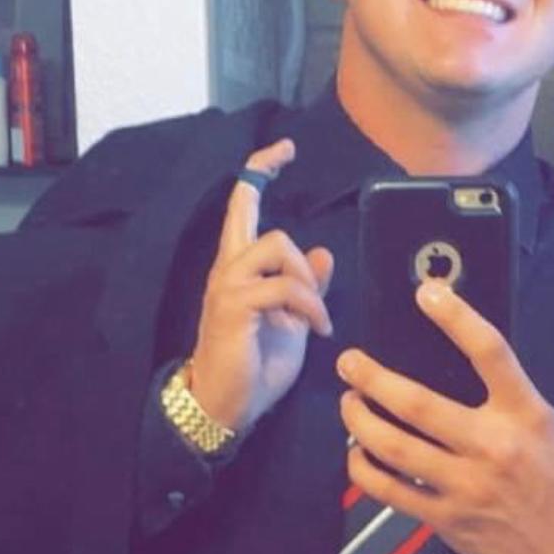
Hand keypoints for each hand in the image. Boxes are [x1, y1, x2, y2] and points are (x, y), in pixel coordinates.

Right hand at [188, 138, 333, 432]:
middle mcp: (227, 268)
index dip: (260, 170)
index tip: (284, 149)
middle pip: (266, 226)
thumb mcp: (293, 321)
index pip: (244, 204)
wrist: (228, 405)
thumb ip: (307, 287)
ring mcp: (228, 285)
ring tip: (315, 321)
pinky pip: (284, 286)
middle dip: (303, 262)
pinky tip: (317, 329)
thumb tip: (325, 253)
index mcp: (239, 267)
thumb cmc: (255, 365)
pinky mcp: (235, 305)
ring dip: (306, 284)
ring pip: (277, 247)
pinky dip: (310, 306)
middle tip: (315, 305)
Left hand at [337, 282, 553, 553]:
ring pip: (395, 449)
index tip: (426, 292)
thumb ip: (508, 394)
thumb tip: (455, 354)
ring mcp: (467, 486)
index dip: (457, 318)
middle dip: (373, 378)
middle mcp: (494, 447)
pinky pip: (390, 491)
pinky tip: (357, 453)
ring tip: (349, 403)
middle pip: (419, 405)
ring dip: (360, 421)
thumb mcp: (547, 422)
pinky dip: (364, 469)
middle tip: (349, 362)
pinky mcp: (447, 519)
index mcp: (526, 414)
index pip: (491, 353)